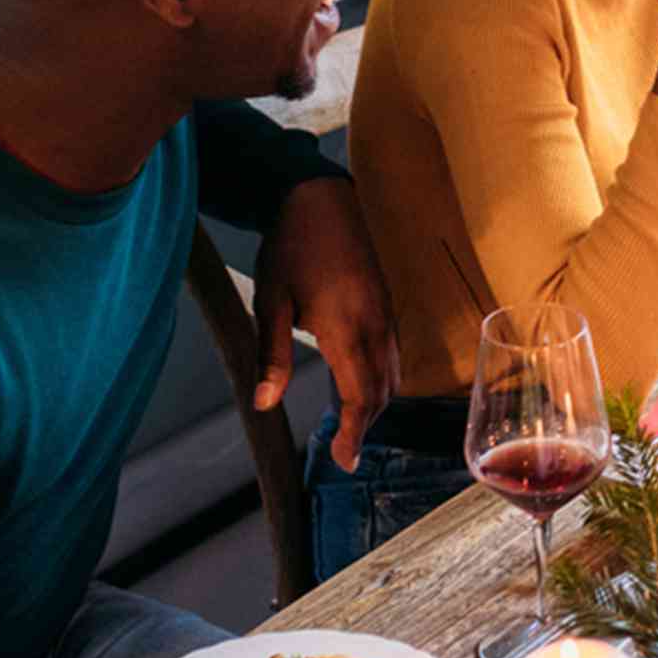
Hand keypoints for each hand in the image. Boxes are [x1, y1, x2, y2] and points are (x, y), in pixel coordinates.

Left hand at [255, 175, 399, 470]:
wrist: (320, 197)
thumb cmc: (290, 245)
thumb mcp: (271, 301)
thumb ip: (272, 356)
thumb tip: (264, 404)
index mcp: (345, 327)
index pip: (359, 395)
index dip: (353, 432)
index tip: (343, 459)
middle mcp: (373, 324)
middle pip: (381, 392)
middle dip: (365, 425)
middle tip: (343, 451)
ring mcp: (384, 312)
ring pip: (392, 374)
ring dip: (375, 404)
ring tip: (351, 425)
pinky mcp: (385, 302)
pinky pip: (394, 353)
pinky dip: (383, 379)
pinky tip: (363, 385)